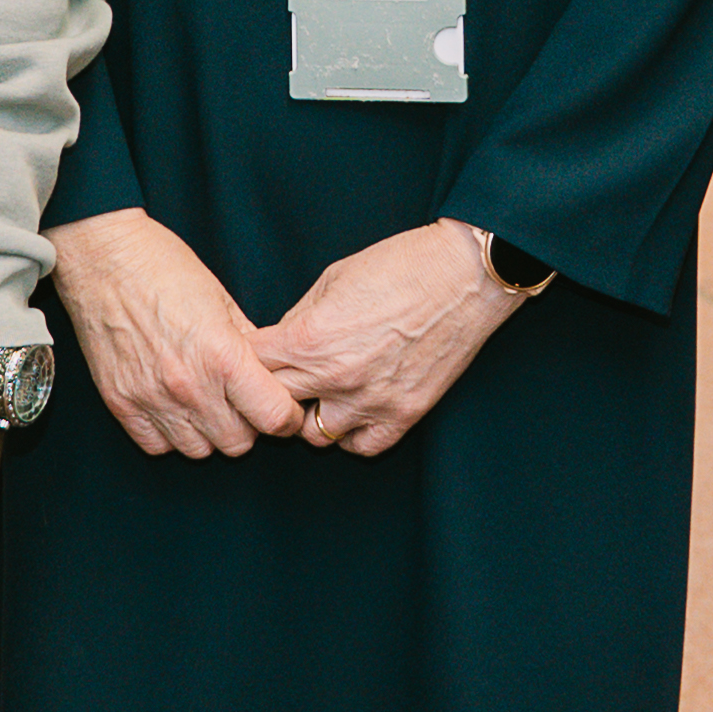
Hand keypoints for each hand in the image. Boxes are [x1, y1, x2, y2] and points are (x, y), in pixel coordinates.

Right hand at [51, 209, 300, 458]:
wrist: (103, 257)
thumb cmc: (163, 267)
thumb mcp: (222, 299)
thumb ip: (248, 344)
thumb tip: (268, 373)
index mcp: (221, 355)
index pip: (272, 417)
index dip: (286, 418)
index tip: (284, 412)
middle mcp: (188, 385)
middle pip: (237, 443)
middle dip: (249, 427)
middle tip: (242, 403)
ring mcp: (151, 398)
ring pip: (199, 451)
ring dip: (210, 433)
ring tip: (207, 404)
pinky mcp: (120, 403)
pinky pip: (157, 446)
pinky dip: (171, 434)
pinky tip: (175, 409)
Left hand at [261, 220, 519, 459]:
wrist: (466, 275)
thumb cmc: (400, 265)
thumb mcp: (333, 279)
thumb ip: (299, 319)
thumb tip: (279, 342)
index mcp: (309, 340)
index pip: (251, 366)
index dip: (246, 359)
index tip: (252, 354)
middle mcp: (333, 378)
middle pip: (274, 404)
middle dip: (271, 389)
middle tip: (280, 376)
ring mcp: (370, 402)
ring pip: (314, 435)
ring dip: (310, 415)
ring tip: (319, 394)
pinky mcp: (404, 415)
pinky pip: (361, 446)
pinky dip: (351, 434)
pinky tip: (352, 411)